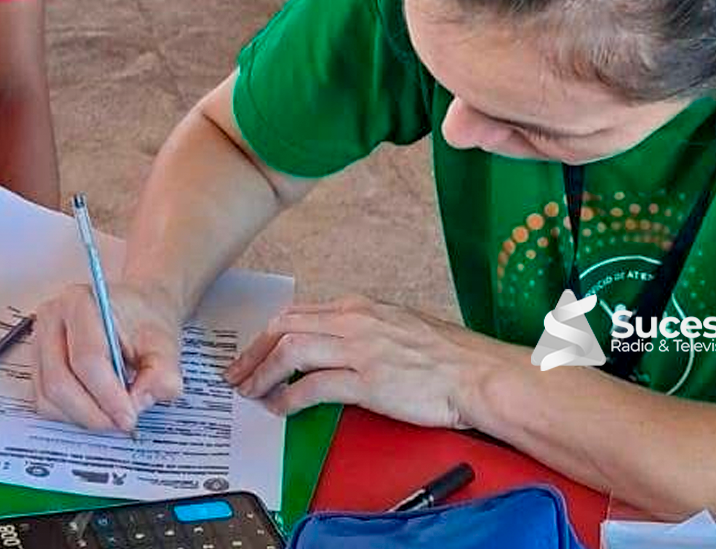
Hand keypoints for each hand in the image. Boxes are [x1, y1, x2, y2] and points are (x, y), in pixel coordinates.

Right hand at [32, 280, 186, 432]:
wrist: (132, 310)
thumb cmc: (142, 320)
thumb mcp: (165, 344)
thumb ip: (163, 374)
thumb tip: (140, 402)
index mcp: (82, 303)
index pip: (87, 359)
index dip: (108, 396)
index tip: (129, 418)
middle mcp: (52, 319)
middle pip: (60, 381)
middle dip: (93, 413)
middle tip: (121, 424)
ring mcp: (39, 341)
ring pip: (48, 396)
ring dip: (81, 416)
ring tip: (111, 414)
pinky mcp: (37, 362)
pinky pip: (44, 401)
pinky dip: (70, 414)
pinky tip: (95, 407)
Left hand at [225, 296, 519, 428]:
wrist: (479, 374)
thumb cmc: (447, 357)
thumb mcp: (395, 325)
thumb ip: (360, 329)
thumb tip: (330, 342)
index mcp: (359, 306)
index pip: (296, 313)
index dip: (266, 334)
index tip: (251, 352)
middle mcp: (354, 320)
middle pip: (283, 327)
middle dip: (252, 352)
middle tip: (237, 375)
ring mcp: (360, 348)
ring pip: (290, 350)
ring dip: (262, 373)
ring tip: (251, 393)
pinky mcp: (369, 380)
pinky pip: (314, 386)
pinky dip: (289, 398)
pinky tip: (280, 408)